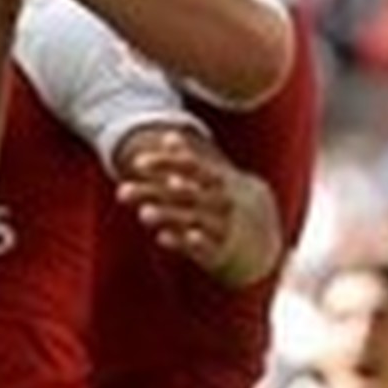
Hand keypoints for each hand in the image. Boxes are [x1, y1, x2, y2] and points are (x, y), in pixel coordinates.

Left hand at [116, 129, 239, 270]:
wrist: (266, 238)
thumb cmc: (228, 203)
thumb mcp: (215, 180)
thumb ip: (190, 160)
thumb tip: (168, 135)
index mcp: (217, 180)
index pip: (191, 166)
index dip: (165, 163)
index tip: (137, 163)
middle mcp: (221, 201)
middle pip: (185, 193)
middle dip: (154, 192)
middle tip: (121, 192)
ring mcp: (224, 226)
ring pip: (194, 219)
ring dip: (168, 216)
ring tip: (142, 213)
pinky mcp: (223, 252)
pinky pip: (205, 248)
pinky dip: (188, 243)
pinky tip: (163, 238)